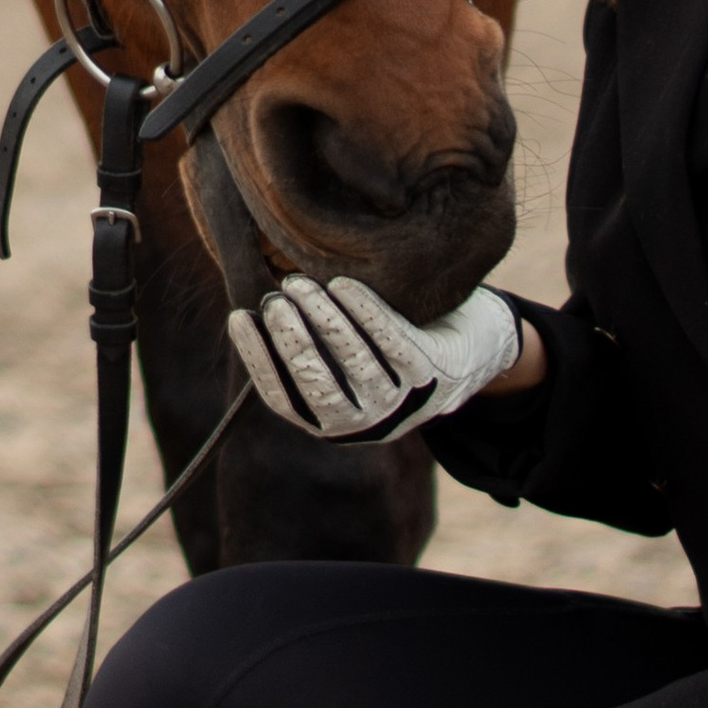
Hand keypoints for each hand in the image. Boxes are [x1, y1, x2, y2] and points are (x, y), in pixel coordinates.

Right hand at [227, 275, 522, 444]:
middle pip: (316, 381)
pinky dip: (364, 311)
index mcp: (330, 424)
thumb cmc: (385, 350)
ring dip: (323, 318)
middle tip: (274, 297)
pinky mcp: (428, 376)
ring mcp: (398, 404)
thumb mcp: (341, 359)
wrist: (467, 354)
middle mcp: (363, 424)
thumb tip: (250, 307)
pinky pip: (391, 340)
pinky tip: (342, 284)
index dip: (257, 357)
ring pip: (352, 360)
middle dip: (291, 338)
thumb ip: (306, 348)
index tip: (239, 316)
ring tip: (299, 282)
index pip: (282, 397)